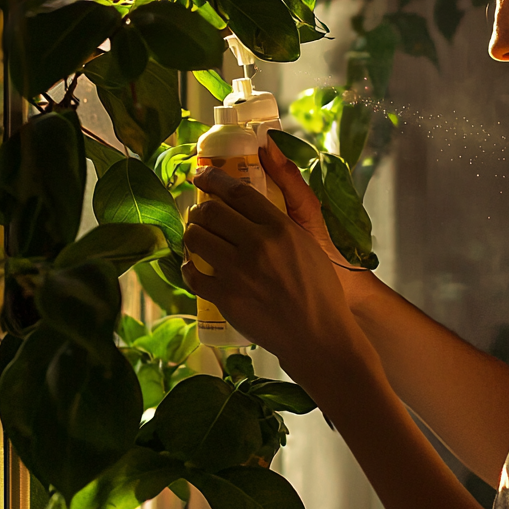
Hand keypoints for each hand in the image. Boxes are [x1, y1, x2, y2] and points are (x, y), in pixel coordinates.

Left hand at [181, 167, 368, 382]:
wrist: (318, 335)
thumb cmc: (320, 289)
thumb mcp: (308, 244)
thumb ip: (282, 221)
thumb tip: (252, 200)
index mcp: (281, 228)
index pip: (238, 191)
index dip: (214, 177)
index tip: (202, 173)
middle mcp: (258, 246)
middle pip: (211, 211)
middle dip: (199, 207)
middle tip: (199, 211)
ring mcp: (239, 272)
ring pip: (196, 238)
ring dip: (191, 233)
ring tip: (197, 236)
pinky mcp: (226, 298)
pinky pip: (192, 274)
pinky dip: (188, 266)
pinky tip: (193, 265)